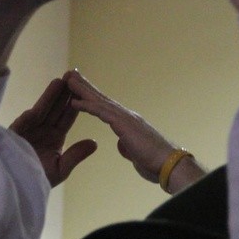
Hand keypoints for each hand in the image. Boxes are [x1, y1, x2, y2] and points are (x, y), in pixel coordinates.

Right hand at [10, 76, 97, 186]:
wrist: (16, 189)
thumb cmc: (37, 180)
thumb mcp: (60, 168)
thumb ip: (76, 155)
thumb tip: (95, 143)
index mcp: (54, 137)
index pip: (67, 117)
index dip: (76, 103)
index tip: (86, 89)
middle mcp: (42, 130)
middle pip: (56, 108)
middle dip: (64, 93)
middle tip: (74, 75)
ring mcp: (29, 130)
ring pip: (43, 110)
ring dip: (52, 96)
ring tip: (62, 80)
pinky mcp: (16, 134)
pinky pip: (28, 120)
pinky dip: (36, 111)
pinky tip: (41, 104)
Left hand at [64, 69, 204, 191]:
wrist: (169, 165)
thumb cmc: (155, 163)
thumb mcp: (136, 154)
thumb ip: (127, 146)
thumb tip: (122, 144)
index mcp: (128, 123)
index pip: (106, 107)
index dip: (92, 97)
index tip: (79, 88)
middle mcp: (126, 116)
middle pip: (101, 98)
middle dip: (85, 86)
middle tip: (70, 73)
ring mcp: (125, 118)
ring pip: (99, 100)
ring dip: (82, 90)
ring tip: (68, 79)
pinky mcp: (124, 124)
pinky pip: (101, 112)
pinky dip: (87, 105)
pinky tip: (73, 101)